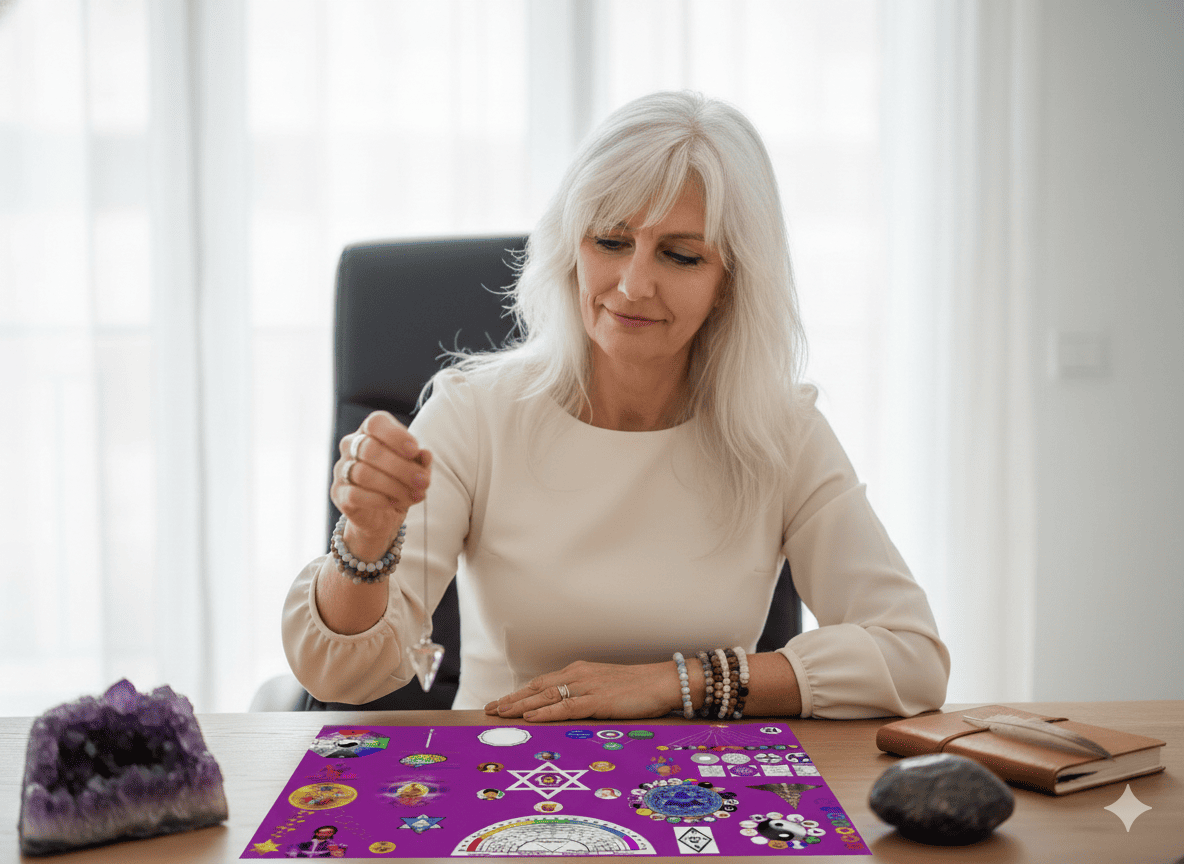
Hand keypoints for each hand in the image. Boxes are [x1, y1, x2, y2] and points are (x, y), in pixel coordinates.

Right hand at [331, 411, 430, 560]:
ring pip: (364, 473)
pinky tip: (394, 503)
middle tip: (423, 482)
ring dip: (395, 486)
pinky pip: (355, 494)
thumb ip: (421, 460)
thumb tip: (425, 454)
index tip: (414, 451)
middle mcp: (351, 445)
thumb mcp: (417, 469)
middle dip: (402, 467)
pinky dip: (379, 500)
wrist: (383, 514)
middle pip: (370, 449)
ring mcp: (342, 469)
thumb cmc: (400, 481)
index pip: (376, 422)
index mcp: (370, 431)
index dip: (396, 435)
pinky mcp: (339, 493)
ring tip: (415, 496)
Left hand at [483, 660, 680, 721]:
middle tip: (490, 709)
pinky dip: (545, 712)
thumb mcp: (606, 687)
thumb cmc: (638, 687)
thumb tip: (569, 708)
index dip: (520, 692)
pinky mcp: (597, 701)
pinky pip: (566, 707)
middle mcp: (578, 675)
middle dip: (512, 699)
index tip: (502, 701)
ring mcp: (587, 687)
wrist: (662, 681)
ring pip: (546, 696)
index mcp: (580, 671)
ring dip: (521, 705)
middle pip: (537, 687)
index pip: (543, 682)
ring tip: (501, 713)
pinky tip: (531, 718)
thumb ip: (586, 694)